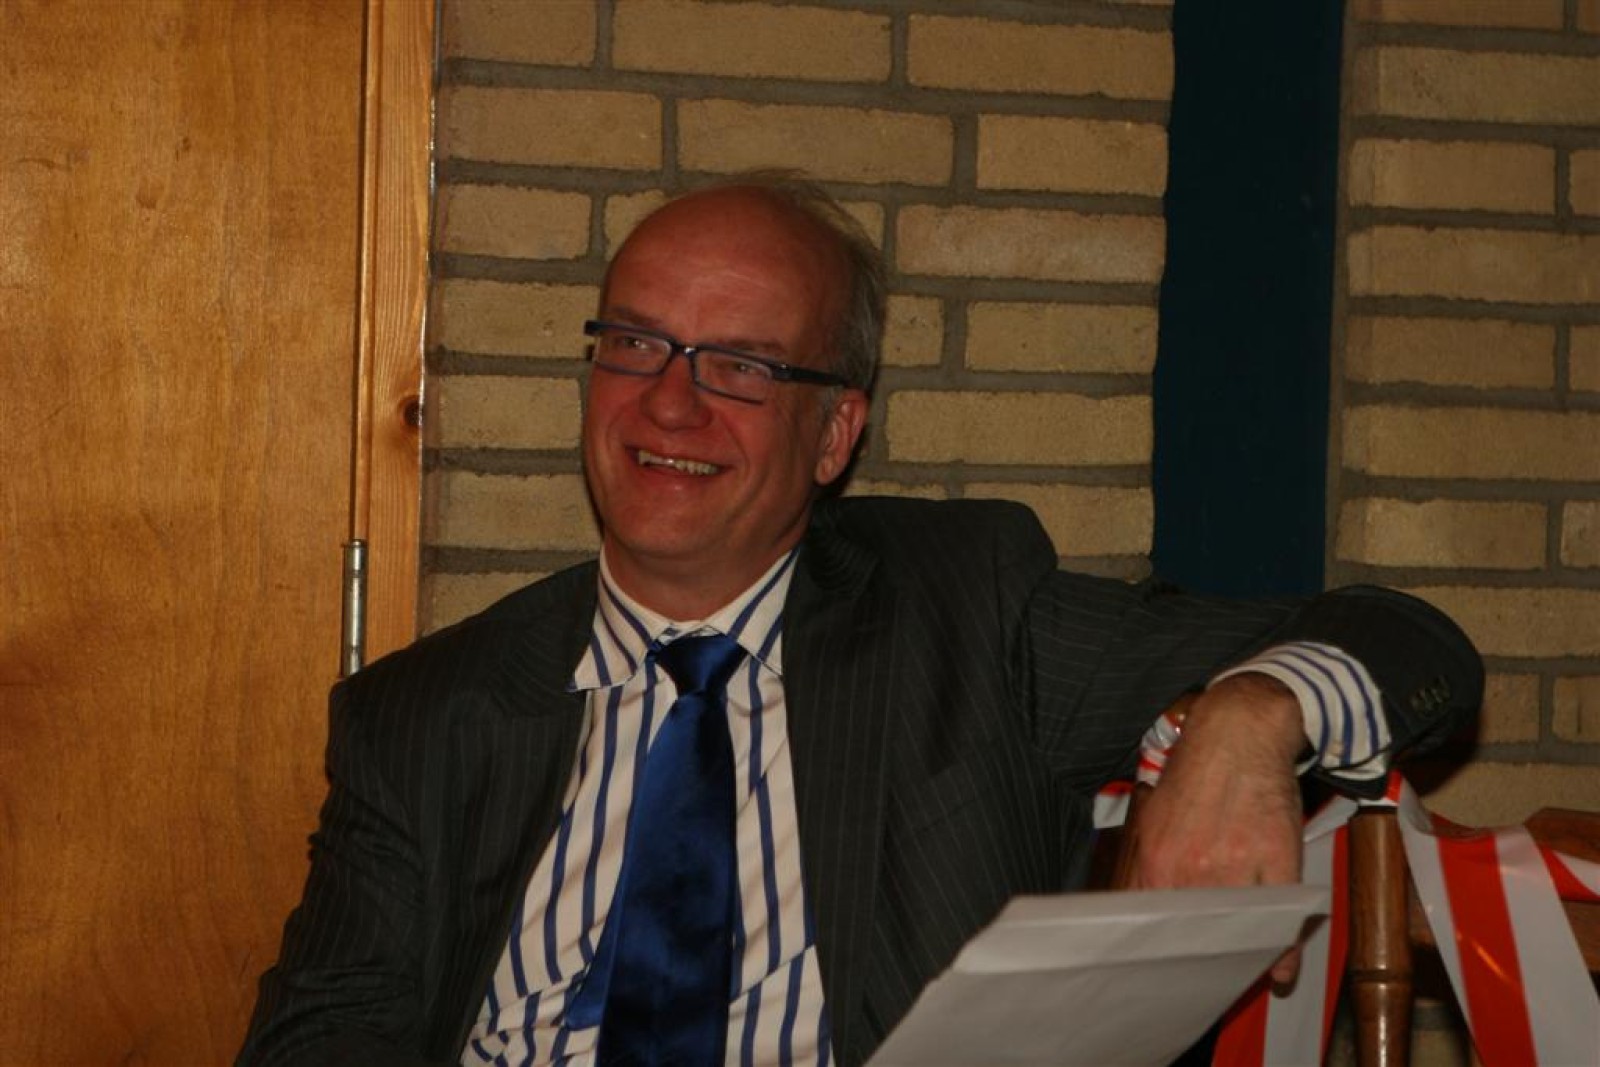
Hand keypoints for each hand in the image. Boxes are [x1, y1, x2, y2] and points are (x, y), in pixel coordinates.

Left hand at [1120, 674, 1306, 984]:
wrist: (1236, 733)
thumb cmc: (1194, 778)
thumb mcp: (1154, 820)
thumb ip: (1148, 871)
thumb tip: (1145, 921)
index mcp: (1157, 859)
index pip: (1151, 927)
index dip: (1155, 958)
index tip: (1159, 978)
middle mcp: (1192, 865)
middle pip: (1195, 936)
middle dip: (1199, 964)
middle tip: (1202, 985)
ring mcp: (1237, 862)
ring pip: (1239, 929)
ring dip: (1241, 957)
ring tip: (1241, 975)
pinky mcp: (1277, 855)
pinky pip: (1281, 915)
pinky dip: (1283, 949)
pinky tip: (1281, 969)